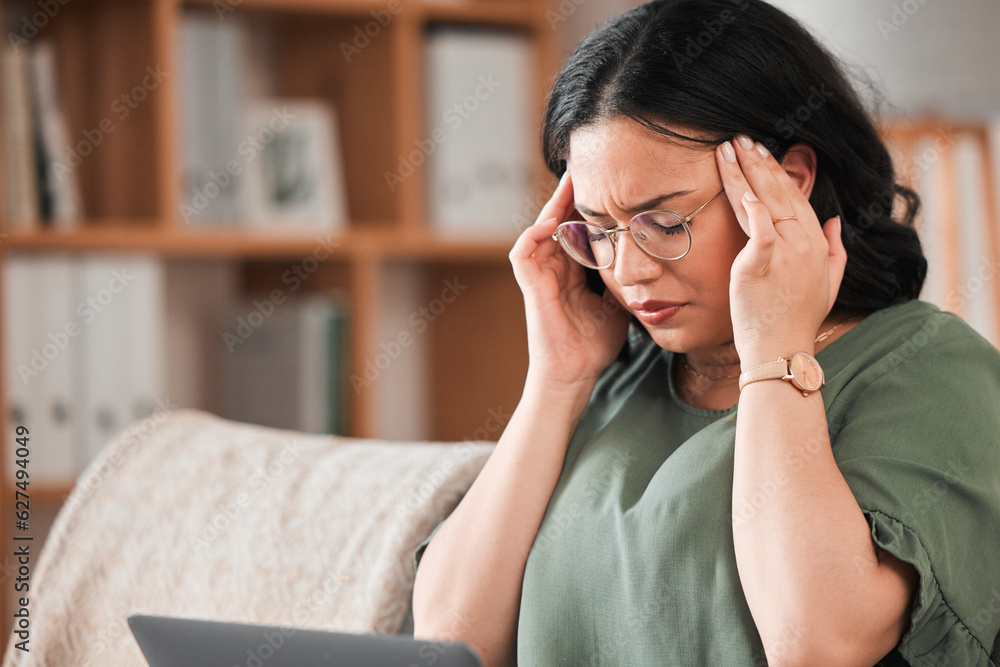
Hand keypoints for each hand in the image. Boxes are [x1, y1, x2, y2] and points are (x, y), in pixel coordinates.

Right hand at [509, 170, 630, 386]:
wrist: (575, 373)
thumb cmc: (594, 344)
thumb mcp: (619, 302)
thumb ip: (626, 280)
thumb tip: (652, 262)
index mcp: (572, 269)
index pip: (578, 227)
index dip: (589, 205)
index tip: (609, 183)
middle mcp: (554, 267)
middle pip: (559, 219)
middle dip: (571, 194)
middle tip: (588, 167)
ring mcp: (539, 276)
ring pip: (540, 228)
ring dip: (553, 205)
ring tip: (569, 181)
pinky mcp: (529, 287)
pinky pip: (523, 252)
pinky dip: (535, 234)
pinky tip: (553, 221)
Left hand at [715, 136, 847, 366]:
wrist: (781, 351)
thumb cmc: (797, 320)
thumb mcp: (828, 284)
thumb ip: (835, 250)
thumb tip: (837, 222)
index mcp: (818, 243)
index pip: (795, 197)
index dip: (777, 172)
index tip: (761, 152)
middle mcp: (804, 243)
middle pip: (778, 193)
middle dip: (758, 162)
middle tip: (740, 139)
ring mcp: (784, 254)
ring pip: (763, 203)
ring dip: (744, 173)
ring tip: (729, 149)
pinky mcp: (759, 267)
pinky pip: (758, 231)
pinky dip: (751, 209)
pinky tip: (741, 188)